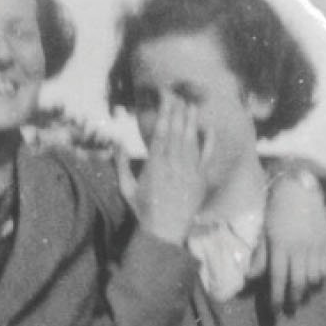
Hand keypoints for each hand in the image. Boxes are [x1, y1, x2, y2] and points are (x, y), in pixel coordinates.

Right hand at [132, 103, 212, 245]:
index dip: (164, 111)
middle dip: (177, 109)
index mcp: (154, 164)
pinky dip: (208, 141)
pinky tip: (207, 129)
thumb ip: (121, 166)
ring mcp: (188, 170)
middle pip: (176, 129)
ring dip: (191, 120)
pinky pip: (206, 156)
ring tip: (191, 104)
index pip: (160, 130)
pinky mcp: (200, 179)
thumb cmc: (144, 211)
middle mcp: (173, 164)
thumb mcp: (126, 189)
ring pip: (191, 139)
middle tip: (178, 94)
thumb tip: (117, 145)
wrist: (165, 231)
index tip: (165, 98)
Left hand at [265, 172, 325, 309]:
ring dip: (307, 291)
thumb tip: (249, 280)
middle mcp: (299, 248)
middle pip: (298, 283)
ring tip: (301, 295)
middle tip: (289, 308)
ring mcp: (315, 245)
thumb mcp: (264, 234)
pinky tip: (314, 282)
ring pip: (314, 278)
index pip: (278, 279)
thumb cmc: (277, 212)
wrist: (300, 189)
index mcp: (280, 246)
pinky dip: (321, 279)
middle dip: (293, 299)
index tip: (275, 311)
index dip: (277, 298)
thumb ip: (259, 258)